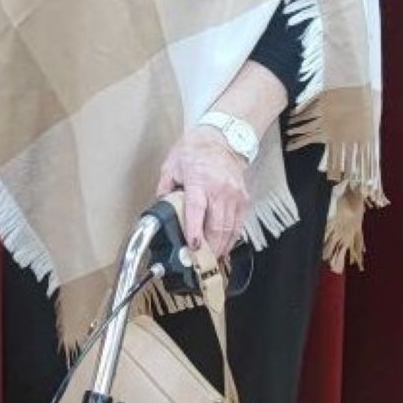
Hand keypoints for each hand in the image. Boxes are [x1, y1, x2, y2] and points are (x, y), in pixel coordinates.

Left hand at [157, 128, 248, 258]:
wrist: (223, 138)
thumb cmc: (197, 150)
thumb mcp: (172, 164)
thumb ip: (164, 188)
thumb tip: (159, 208)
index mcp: (199, 180)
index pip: (197, 209)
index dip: (195, 229)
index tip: (192, 246)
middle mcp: (219, 189)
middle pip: (216, 225)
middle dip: (209, 248)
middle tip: (199, 263)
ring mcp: (234, 195)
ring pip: (229, 229)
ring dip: (220, 248)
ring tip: (211, 261)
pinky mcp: (243, 199)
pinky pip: (238, 224)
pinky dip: (231, 239)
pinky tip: (223, 248)